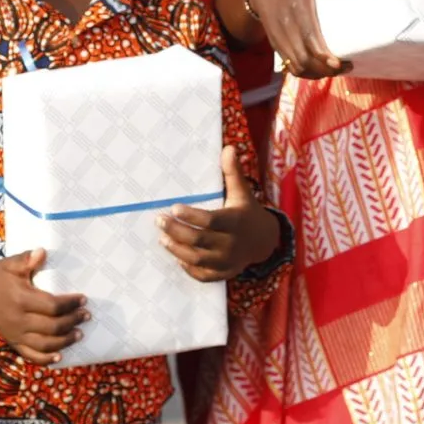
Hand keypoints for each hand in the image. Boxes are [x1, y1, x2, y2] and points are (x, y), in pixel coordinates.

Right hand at [0, 248, 87, 364]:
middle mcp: (18, 320)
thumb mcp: (10, 264)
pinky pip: (30, 355)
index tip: (83, 300)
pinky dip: (45, 359)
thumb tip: (43, 251)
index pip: (52, 306)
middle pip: (52, 327)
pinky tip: (59, 357)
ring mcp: (14, 333)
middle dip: (72, 322)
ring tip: (79, 334)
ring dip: (64, 342)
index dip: (70, 304)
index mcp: (20, 299)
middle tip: (86, 316)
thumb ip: (27, 259)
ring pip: (44, 345)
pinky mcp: (12, 341)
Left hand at [160, 148, 278, 281]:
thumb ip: (233, 172)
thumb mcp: (242, 192)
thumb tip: (228, 148)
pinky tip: (177, 256)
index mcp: (235, 221)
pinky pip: (204, 275)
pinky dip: (189, 268)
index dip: (190, 216)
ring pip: (198, 259)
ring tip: (163, 238)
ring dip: (177, 249)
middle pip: (199, 240)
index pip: (210, 221)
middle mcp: (232, 243)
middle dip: (176, 231)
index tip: (174, 207)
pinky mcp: (224, 273)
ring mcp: (228, 261)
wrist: (264, 240)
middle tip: (159, 221)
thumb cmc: (246, 212)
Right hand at [245, 0, 351, 78]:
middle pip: (303, 58)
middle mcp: (286, 25)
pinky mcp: (276, 44)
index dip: (323, 55)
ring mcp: (279, 37)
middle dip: (325, 69)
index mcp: (297, 6)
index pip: (308, 36)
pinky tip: (319, 71)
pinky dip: (306, 73)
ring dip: (317, 74)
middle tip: (346, 66)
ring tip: (336, 69)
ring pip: (297, 66)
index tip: (339, 62)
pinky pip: (290, 65)